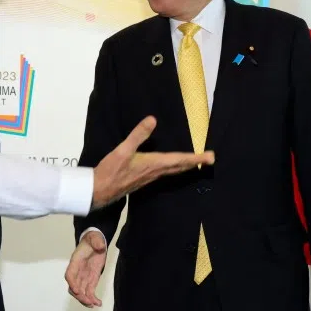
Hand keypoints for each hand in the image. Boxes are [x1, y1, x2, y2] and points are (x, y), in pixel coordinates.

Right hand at [65, 230, 107, 307]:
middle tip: (88, 302)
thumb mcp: (95, 238)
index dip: (72, 283)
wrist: (95, 242)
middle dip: (79, 296)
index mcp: (76, 261)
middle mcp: (77, 271)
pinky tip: (98, 303)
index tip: (77, 290)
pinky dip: (92, 299)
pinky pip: (89, 292)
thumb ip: (97, 241)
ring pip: (80, 292)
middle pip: (73, 287)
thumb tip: (100, 246)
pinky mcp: (91, 280)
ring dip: (85, 300)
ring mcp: (83, 277)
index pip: (70, 274)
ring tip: (93, 305)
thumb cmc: (93, 240)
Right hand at [91, 116, 214, 209]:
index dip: (196, 158)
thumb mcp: (123, 150)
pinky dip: (175, 168)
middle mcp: (156, 172)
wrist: (99, 190)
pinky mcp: (144, 179)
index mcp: (154, 164)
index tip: (211, 157)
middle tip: (210, 159)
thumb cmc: (111, 170)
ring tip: (196, 162)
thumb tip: (152, 119)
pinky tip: (172, 167)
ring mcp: (150, 177)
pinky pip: (166, 173)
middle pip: (180, 167)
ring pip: (174, 171)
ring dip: (186, 166)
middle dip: (196, 162)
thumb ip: (138, 135)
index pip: (180, 160)